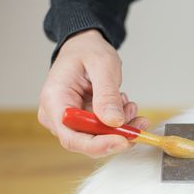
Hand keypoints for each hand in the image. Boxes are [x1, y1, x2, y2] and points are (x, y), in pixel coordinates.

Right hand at [38, 29, 148, 157]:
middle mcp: (56, 116)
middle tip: (139, 122)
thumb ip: (107, 94)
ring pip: (99, 138)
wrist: (84, 47)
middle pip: (87, 142)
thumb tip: (113, 121)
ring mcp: (69, 121)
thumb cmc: (87, 52)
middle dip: (117, 135)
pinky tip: (124, 106)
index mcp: (54, 101)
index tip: (124, 141)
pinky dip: (120, 123)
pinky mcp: (83, 123)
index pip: (72, 138)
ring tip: (129, 105)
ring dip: (122, 127)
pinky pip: (104, 132)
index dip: (99, 145)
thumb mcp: (102, 66)